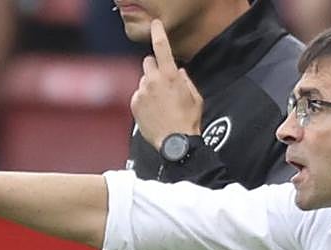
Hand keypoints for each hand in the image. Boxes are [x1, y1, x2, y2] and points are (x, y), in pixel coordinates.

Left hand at [130, 19, 203, 150]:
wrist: (176, 142)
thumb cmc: (188, 121)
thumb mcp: (195, 97)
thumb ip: (185, 80)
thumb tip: (178, 72)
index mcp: (170, 76)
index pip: (161, 47)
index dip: (158, 32)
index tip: (156, 25)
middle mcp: (153, 80)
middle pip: (147, 62)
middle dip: (154, 68)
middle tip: (162, 82)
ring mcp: (142, 92)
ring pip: (143, 80)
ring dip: (149, 86)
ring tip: (160, 104)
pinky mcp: (135, 103)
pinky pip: (138, 95)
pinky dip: (144, 100)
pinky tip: (154, 112)